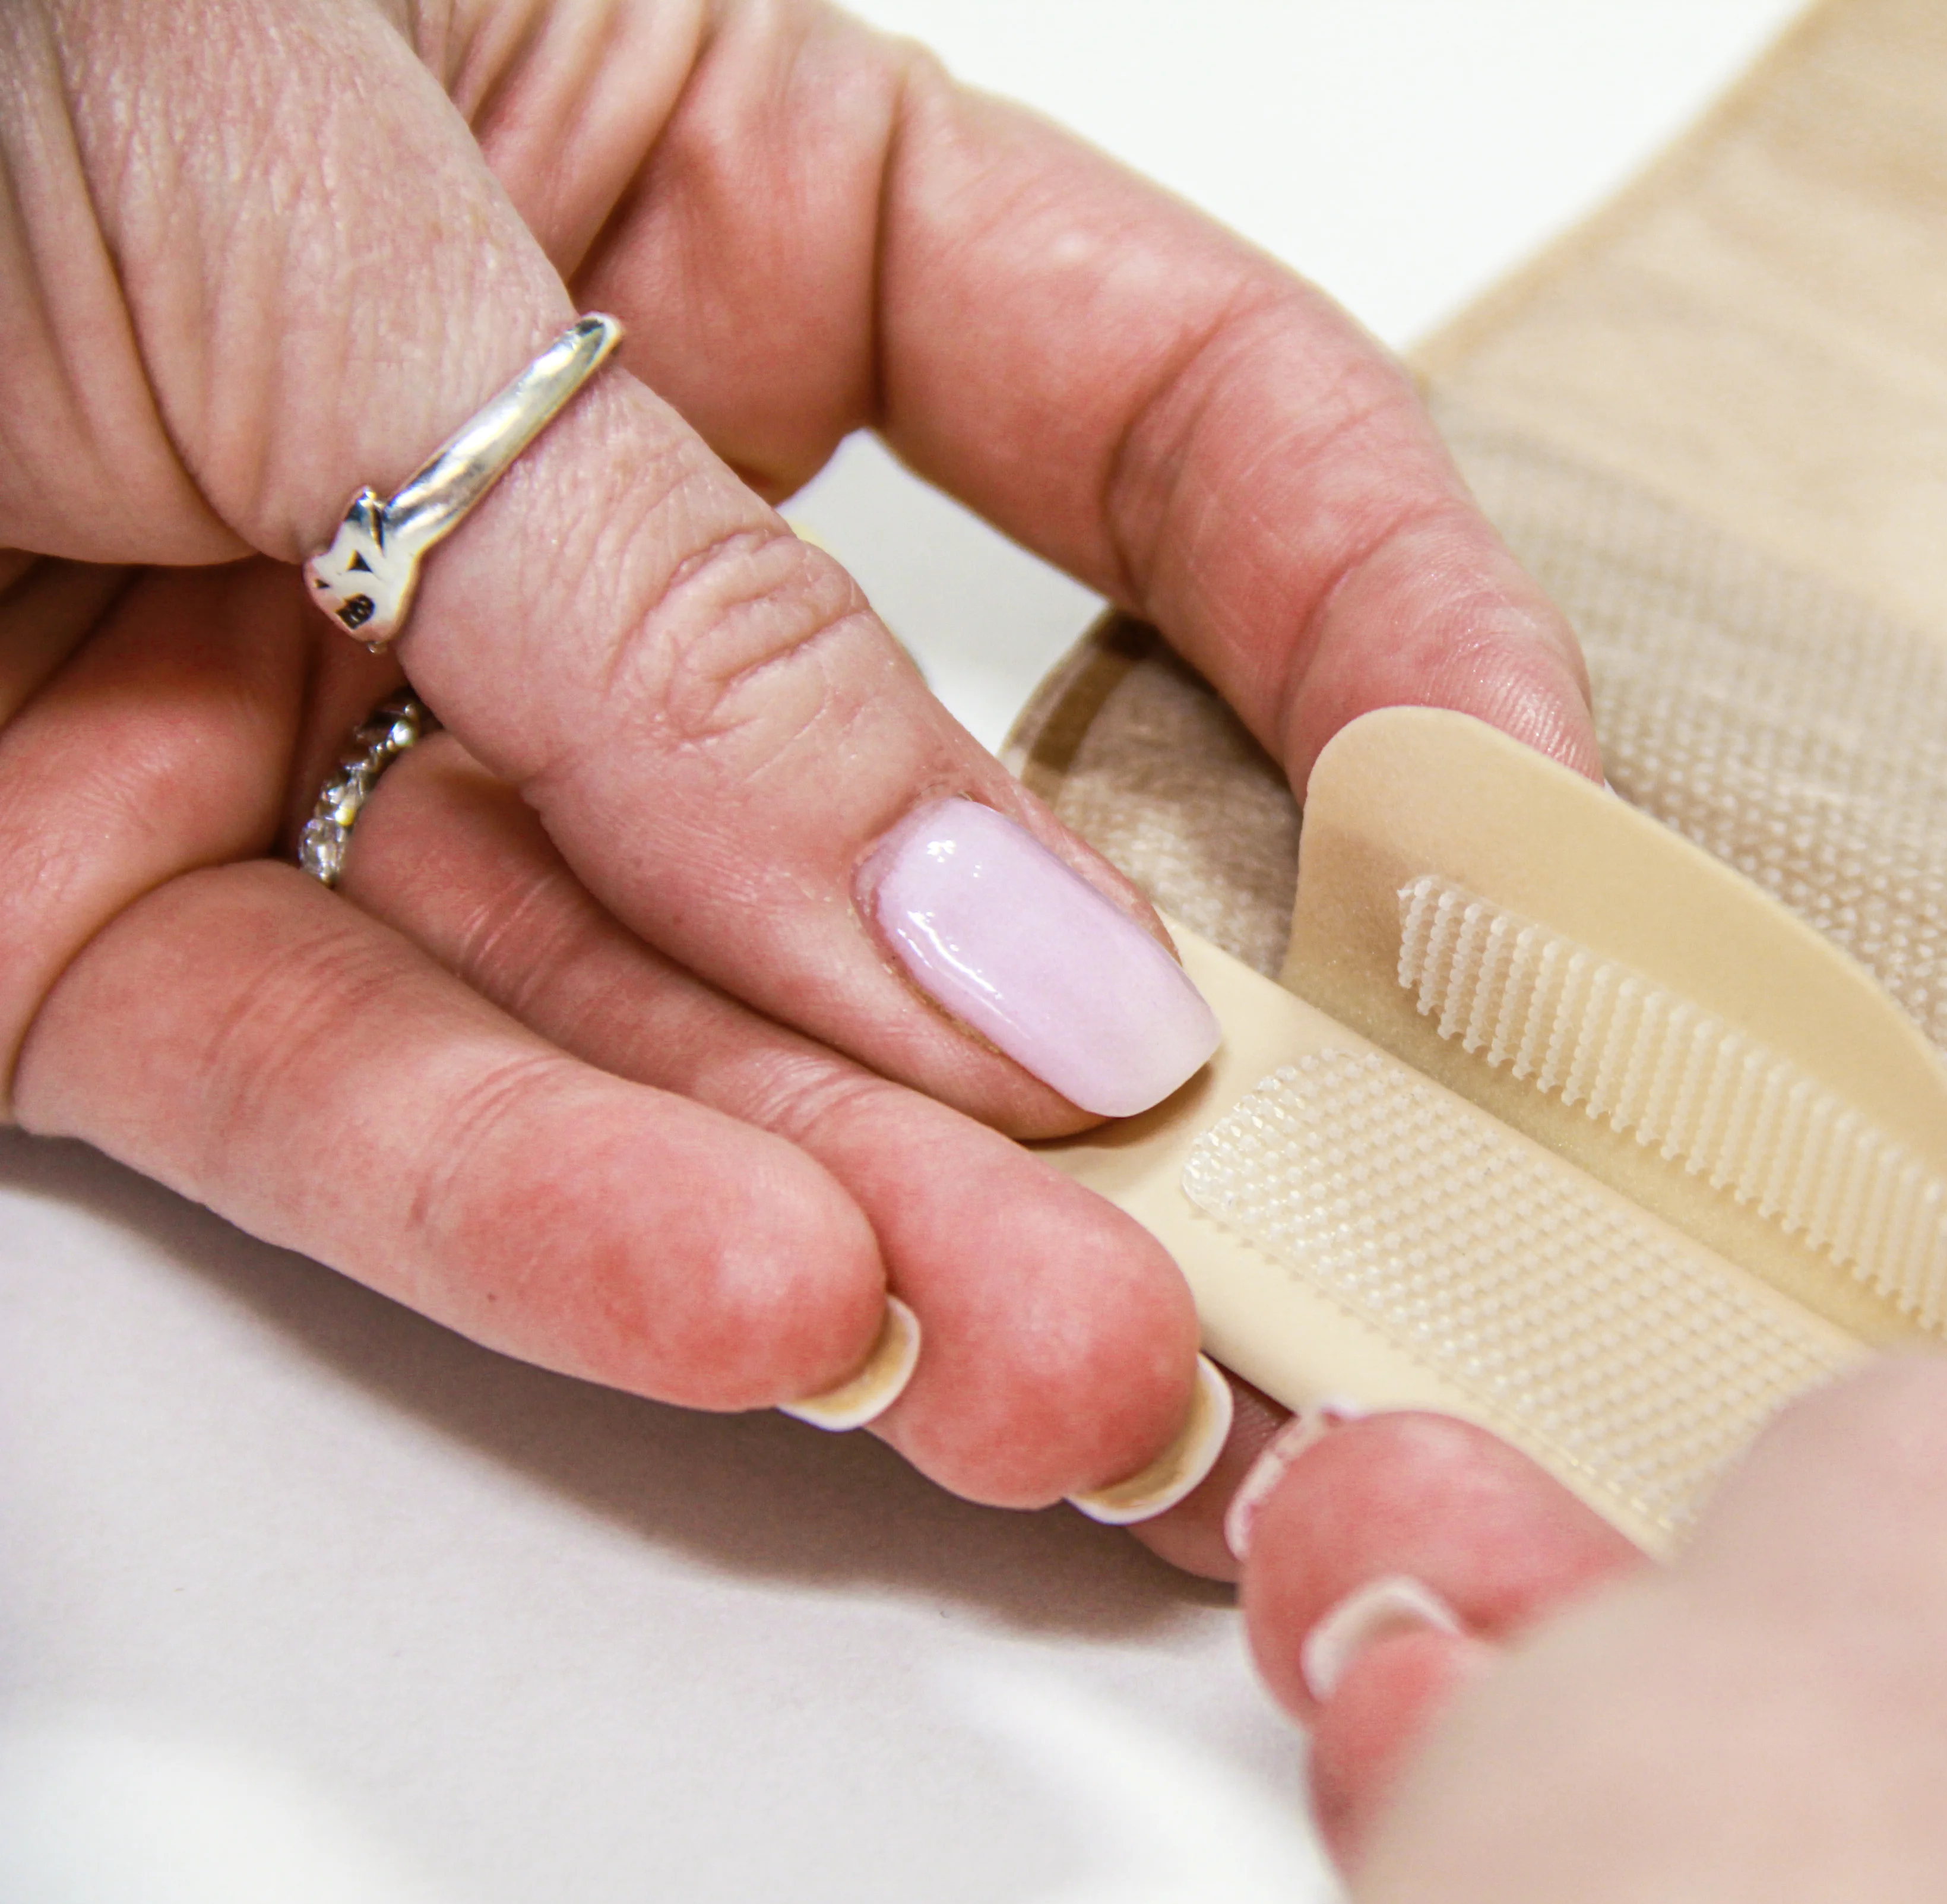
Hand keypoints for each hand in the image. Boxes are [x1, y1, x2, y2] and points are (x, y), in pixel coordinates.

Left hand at [0, 0, 1590, 1568]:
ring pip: (668, 1017)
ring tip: (1065, 1377)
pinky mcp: (96, 915)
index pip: (1155, 425)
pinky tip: (760, 1305)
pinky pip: (362, 1088)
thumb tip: (1020, 942)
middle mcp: (557, 483)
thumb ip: (693, 609)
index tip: (1503, 844)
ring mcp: (351, 718)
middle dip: (1113, 1057)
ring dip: (867, 1209)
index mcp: (693, 180)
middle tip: (1307, 1250)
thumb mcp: (340, 201)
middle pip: (927, 810)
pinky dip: (544, 1207)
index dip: (1368, 621)